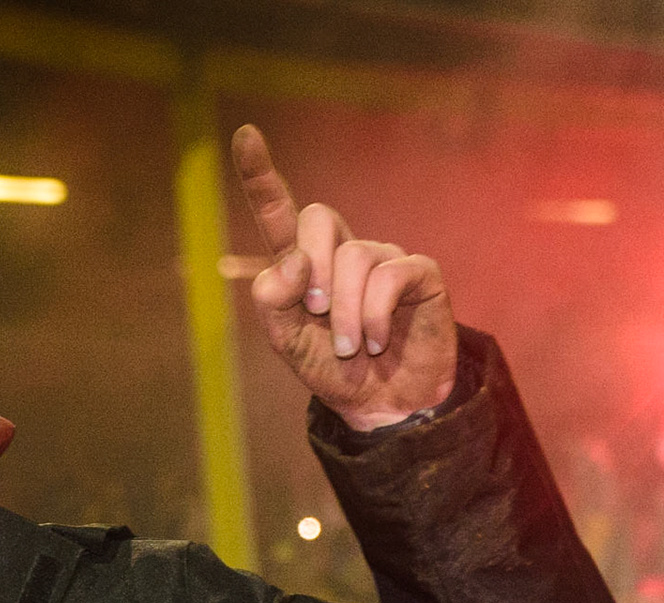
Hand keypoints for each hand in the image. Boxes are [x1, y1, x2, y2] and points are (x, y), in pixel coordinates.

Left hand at [233, 124, 456, 431]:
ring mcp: (383, 258)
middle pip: (318, 217)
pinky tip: (376, 341)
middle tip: (317, 313)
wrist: (382, 405)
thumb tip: (292, 263)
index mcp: (305, 263)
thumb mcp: (287, 341)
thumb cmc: (334, 370)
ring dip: (345, 313)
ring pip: (353, 257)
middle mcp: (344, 251)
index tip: (244, 135)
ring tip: (352, 347)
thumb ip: (274, 301)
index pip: (280, 211)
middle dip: (312, 268)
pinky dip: (375, 316)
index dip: (261, 175)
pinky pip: (389, 276)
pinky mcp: (419, 274)